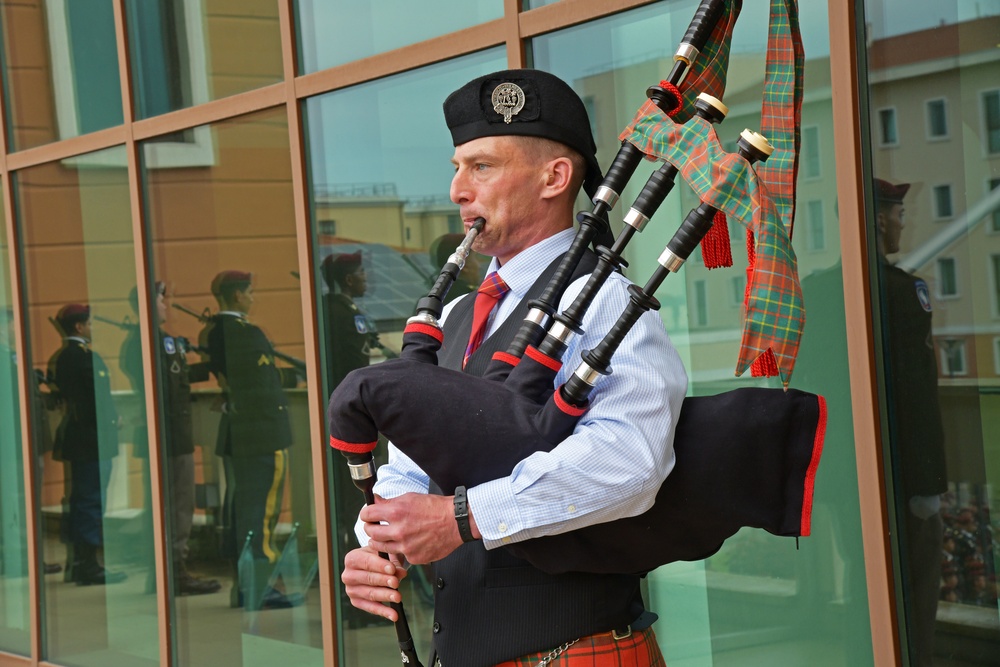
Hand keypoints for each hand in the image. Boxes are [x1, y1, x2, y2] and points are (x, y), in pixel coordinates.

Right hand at [341, 546, 407, 621]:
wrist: (374, 565)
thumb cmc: (379, 557)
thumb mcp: (385, 555)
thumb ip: (393, 563)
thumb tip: (402, 573)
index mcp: (352, 559)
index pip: (366, 562)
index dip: (379, 566)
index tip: (392, 569)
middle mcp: (348, 575)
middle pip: (367, 579)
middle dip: (383, 581)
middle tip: (396, 583)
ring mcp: (351, 590)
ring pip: (370, 594)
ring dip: (385, 596)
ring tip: (398, 597)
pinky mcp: (356, 602)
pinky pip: (371, 608)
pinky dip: (383, 612)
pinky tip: (394, 615)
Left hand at [360, 492, 474, 564]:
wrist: (456, 522)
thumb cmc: (435, 508)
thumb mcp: (410, 498)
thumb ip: (389, 502)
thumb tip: (375, 501)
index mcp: (396, 512)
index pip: (366, 515)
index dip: (366, 514)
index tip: (369, 516)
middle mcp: (398, 531)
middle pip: (370, 533)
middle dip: (371, 528)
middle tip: (376, 526)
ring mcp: (405, 547)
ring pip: (380, 547)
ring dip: (381, 541)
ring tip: (389, 536)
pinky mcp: (413, 558)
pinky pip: (399, 556)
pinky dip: (401, 550)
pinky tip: (408, 543)